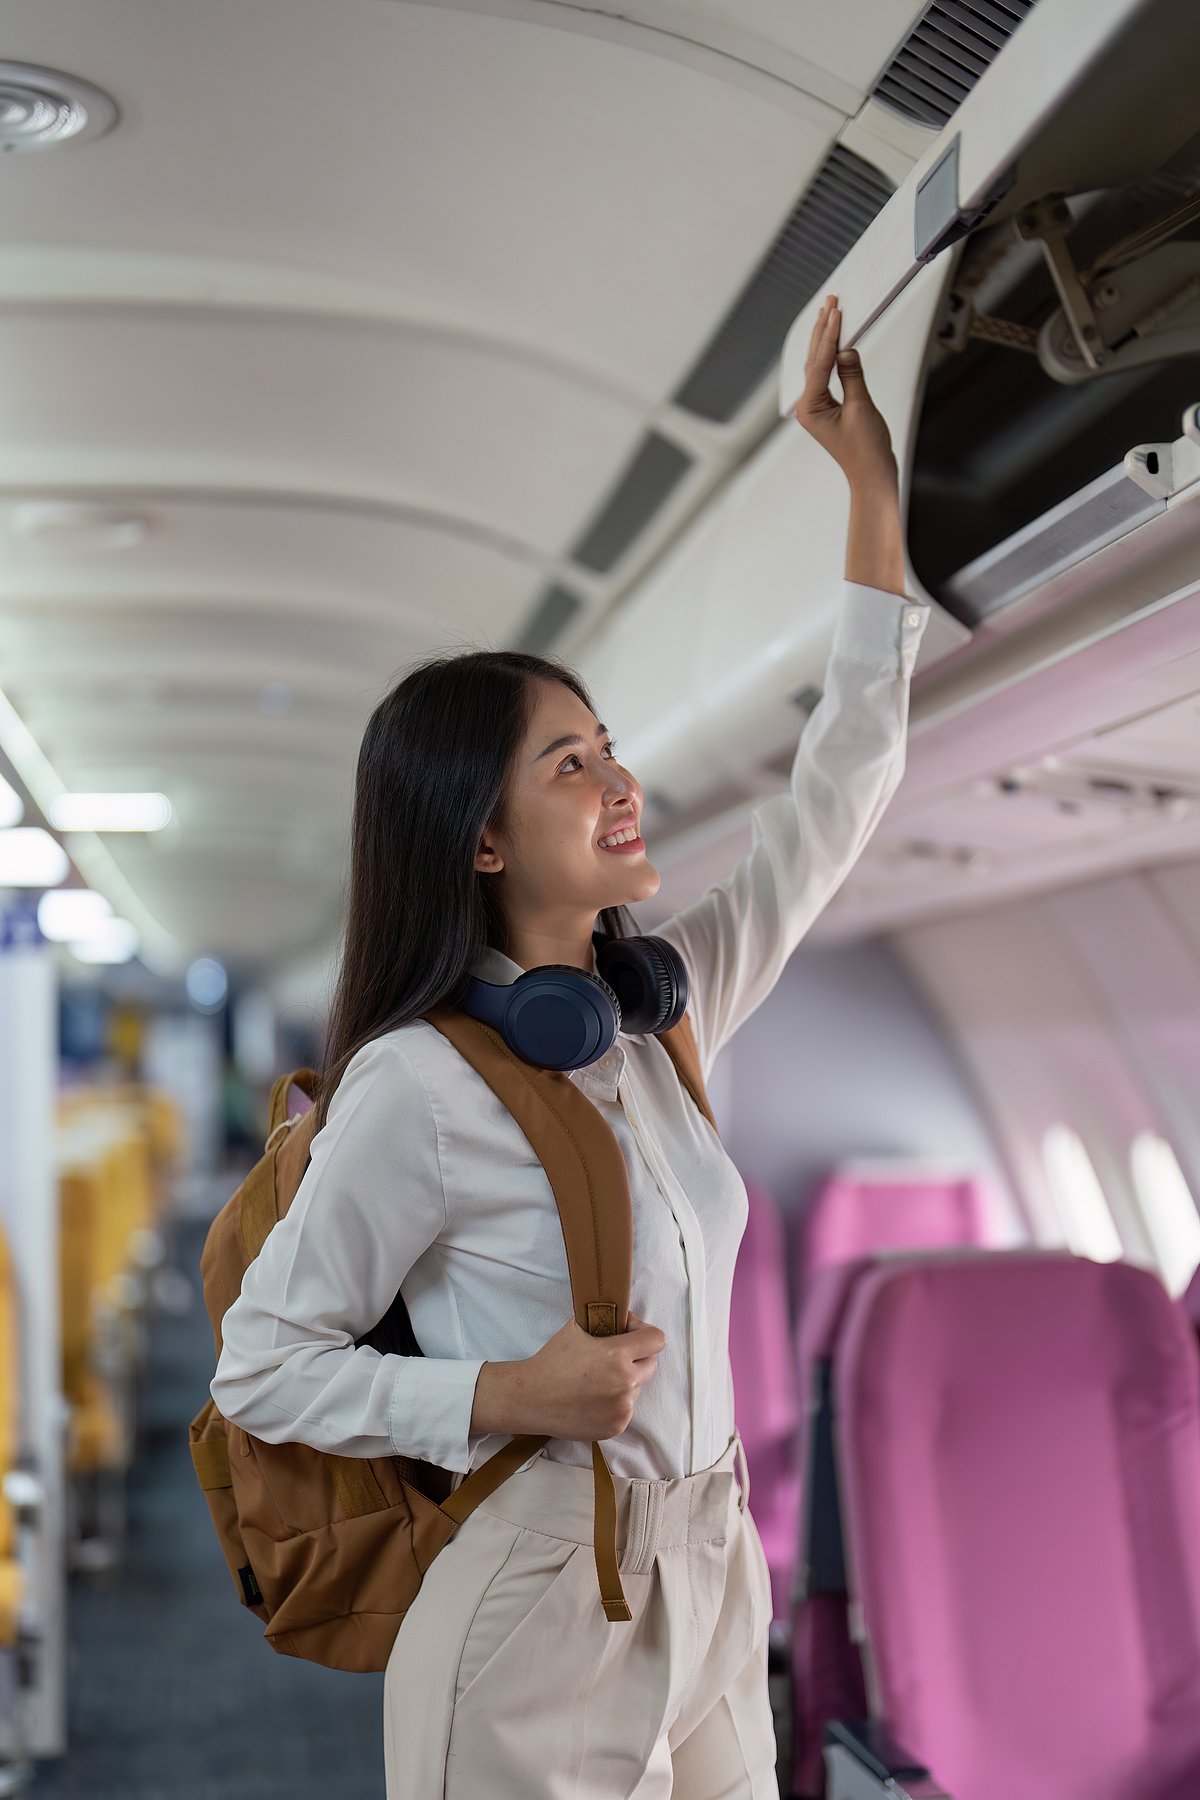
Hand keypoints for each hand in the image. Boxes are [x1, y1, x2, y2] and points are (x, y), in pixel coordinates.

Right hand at [518, 1309, 665, 1441]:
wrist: (531, 1399)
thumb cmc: (552, 1361)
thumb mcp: (576, 1328)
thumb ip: (604, 1322)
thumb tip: (621, 1319)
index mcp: (617, 1355)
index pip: (656, 1339)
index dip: (644, 1332)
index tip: (629, 1333)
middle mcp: (625, 1383)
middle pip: (651, 1365)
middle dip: (637, 1357)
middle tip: (613, 1356)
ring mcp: (622, 1408)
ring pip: (638, 1388)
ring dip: (626, 1382)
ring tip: (598, 1381)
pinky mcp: (616, 1426)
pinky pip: (627, 1408)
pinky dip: (616, 1402)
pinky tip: (594, 1398)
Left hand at [792, 293, 897, 490]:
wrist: (871, 474)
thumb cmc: (866, 449)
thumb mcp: (861, 408)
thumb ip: (852, 376)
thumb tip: (846, 349)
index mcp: (810, 408)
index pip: (820, 363)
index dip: (829, 336)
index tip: (836, 311)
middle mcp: (807, 406)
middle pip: (814, 359)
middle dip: (822, 329)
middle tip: (830, 301)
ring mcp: (815, 406)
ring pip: (818, 364)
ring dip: (824, 338)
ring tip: (829, 311)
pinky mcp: (826, 407)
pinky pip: (826, 373)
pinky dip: (830, 354)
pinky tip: (833, 339)